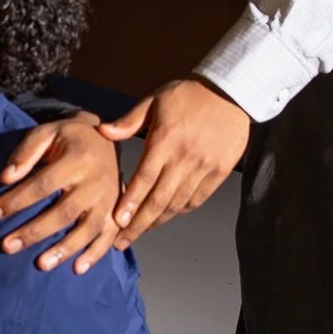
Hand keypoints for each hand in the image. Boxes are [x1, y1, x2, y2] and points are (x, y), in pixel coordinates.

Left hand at [0, 112, 121, 273]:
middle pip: (63, 212)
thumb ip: (25, 153)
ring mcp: (110, 199)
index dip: (15, 201)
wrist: (105, 138)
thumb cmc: (69, 137)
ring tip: (41, 265)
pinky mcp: (116, 211)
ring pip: (87, 229)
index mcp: (78, 159)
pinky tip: (76, 269)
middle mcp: (97, 182)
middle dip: (34, 232)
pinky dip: (95, 254)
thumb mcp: (47, 132)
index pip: (42, 185)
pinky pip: (108, 236)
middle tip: (7, 246)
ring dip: (64, 249)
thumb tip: (5, 179)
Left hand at [99, 78, 250, 244]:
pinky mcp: (220, 172)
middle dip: (139, 224)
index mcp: (165, 140)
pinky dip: (181, 211)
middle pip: (159, 199)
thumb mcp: (154, 100)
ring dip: (158, 221)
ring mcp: (204, 167)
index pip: (144, 179)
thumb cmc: (187, 94)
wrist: (230, 92)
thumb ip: (129, 120)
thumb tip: (102, 132)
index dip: (130, 203)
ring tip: (140, 233)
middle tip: (122, 241)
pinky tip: (167, 217)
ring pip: (178, 203)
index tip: (116, 222)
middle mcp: (185, 158)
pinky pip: (197, 198)